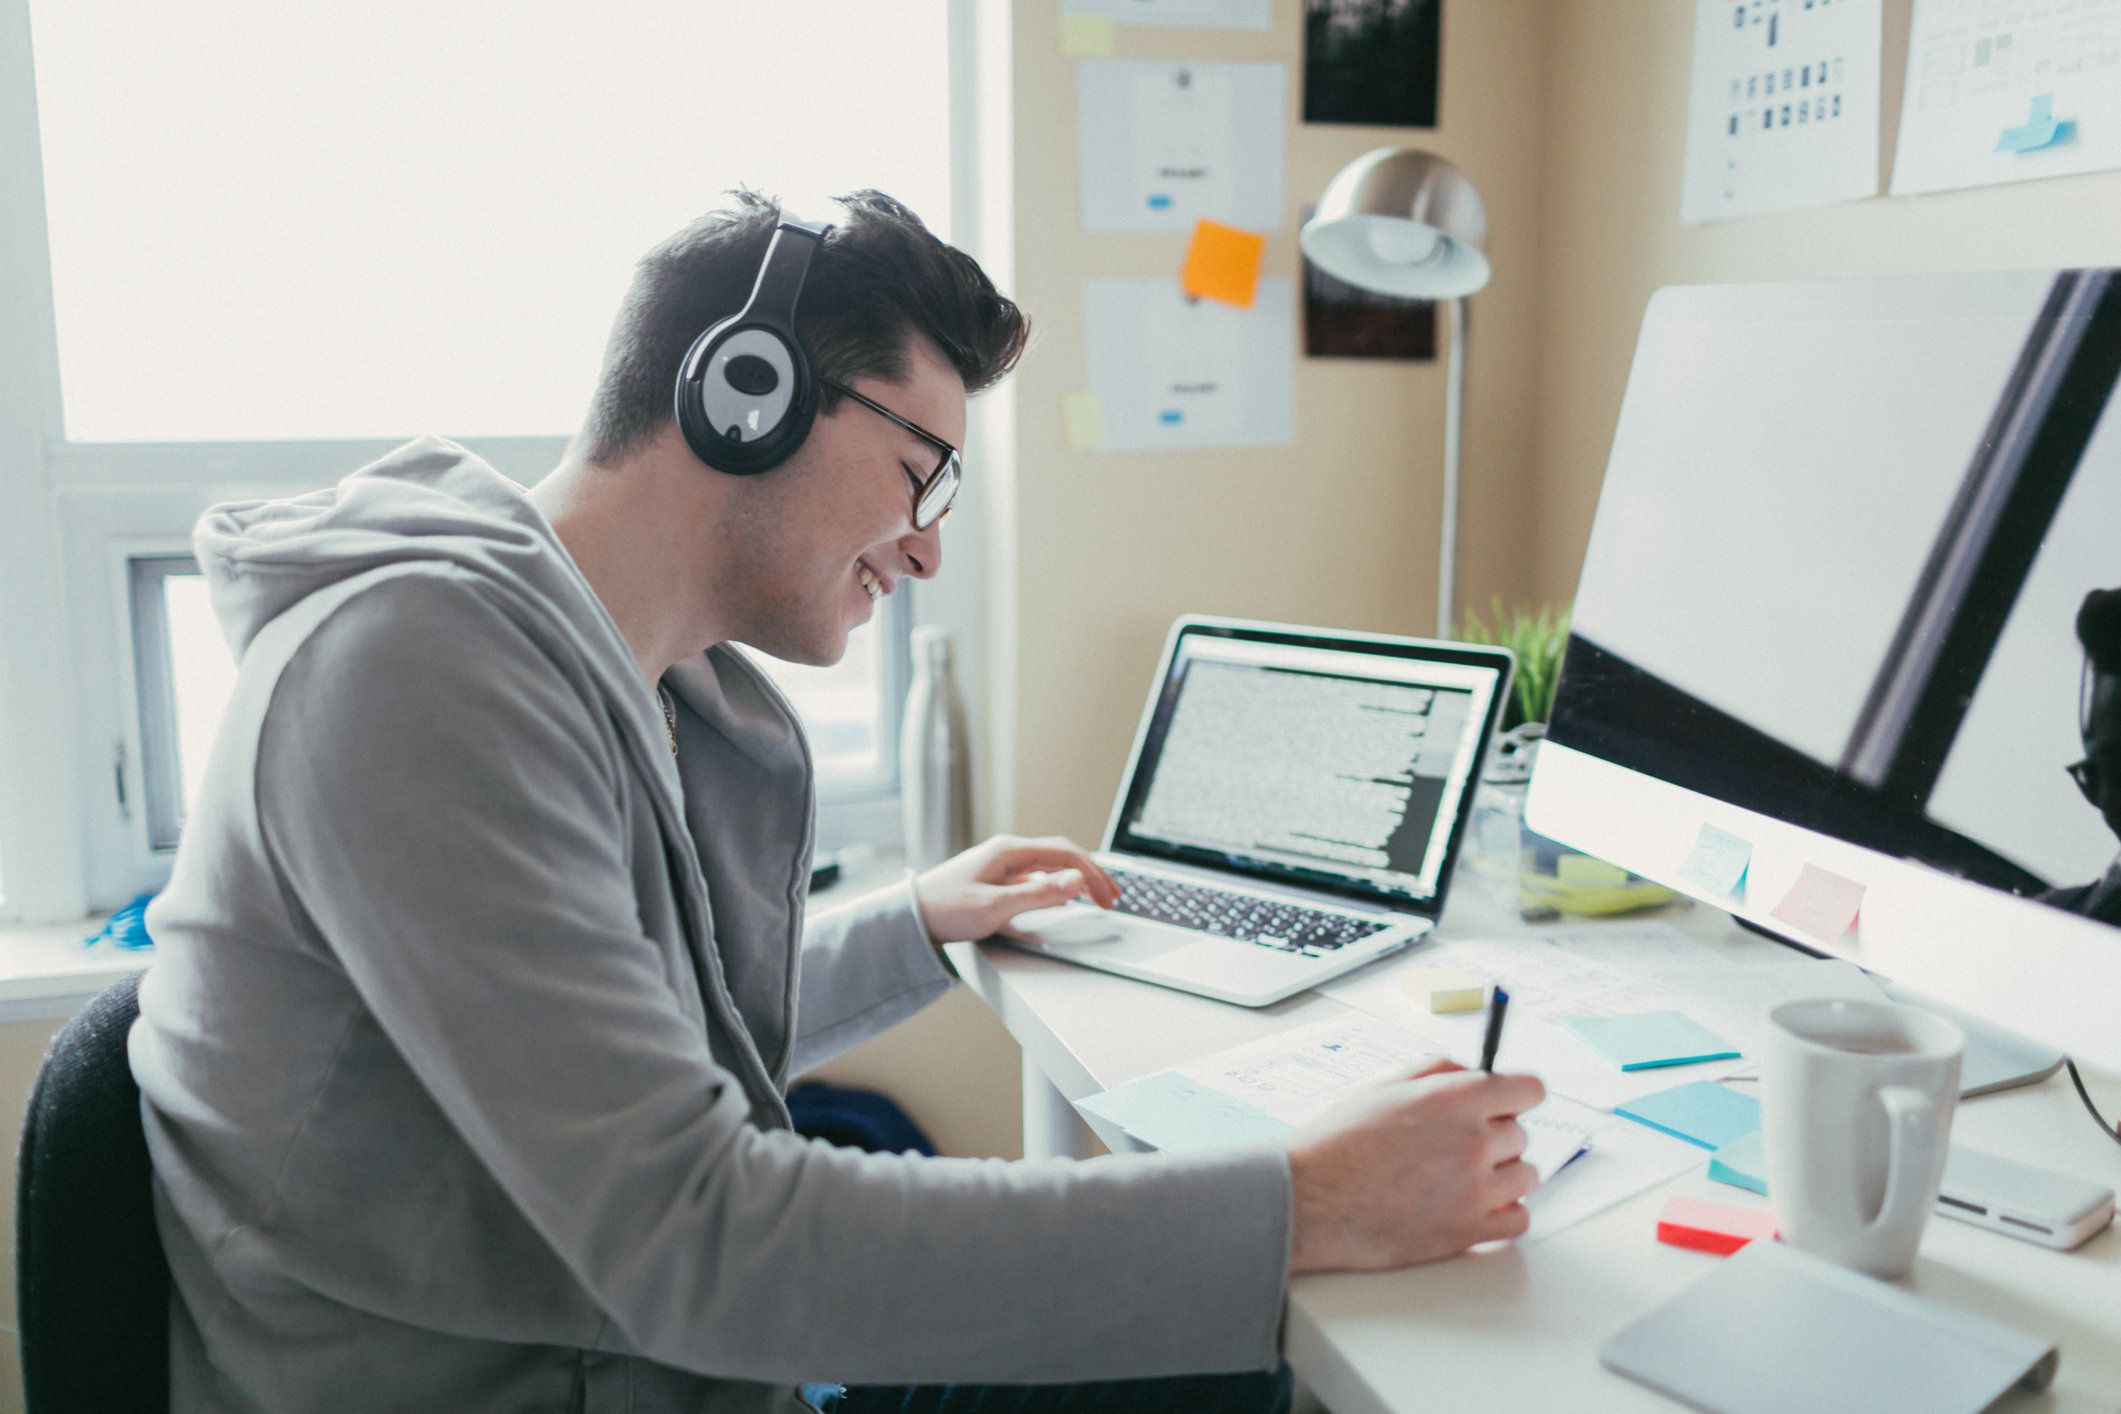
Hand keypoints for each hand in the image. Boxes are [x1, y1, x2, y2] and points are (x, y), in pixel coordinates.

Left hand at [913, 834, 1120, 943]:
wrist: (909, 917)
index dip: (1094, 874)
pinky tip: (1061, 899)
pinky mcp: (995, 880)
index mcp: (1009, 851)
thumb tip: (1077, 879)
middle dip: (1091, 875)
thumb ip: (1039, 895)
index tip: (1109, 898)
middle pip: (1061, 856)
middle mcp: (1007, 853)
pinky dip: (1056, 887)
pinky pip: (1034, 878)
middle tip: (1113, 898)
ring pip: (1049, 867)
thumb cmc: (944, 910)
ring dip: (1075, 880)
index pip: (1065, 853)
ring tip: (1096, 897)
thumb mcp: (995, 907)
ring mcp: (1000, 866)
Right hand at [1286, 1059, 1544, 1273]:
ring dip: (1502, 1177)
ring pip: (1526, 1178)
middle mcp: (1472, 1142)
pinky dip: (1504, 1216)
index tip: (1507, 1103)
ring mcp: (1475, 1190)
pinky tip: (1474, 1207)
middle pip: (1521, 1135)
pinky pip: (1520, 1221)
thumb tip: (1474, 1071)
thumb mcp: (1385, 1087)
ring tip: (1461, 1179)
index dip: (1516, 1095)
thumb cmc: (1338, 1144)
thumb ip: (1438, 1071)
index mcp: (1454, 1099)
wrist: (1309, 1200)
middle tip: (1455, 1147)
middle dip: (1494, 1137)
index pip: (1530, 1089)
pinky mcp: (1469, 1232)